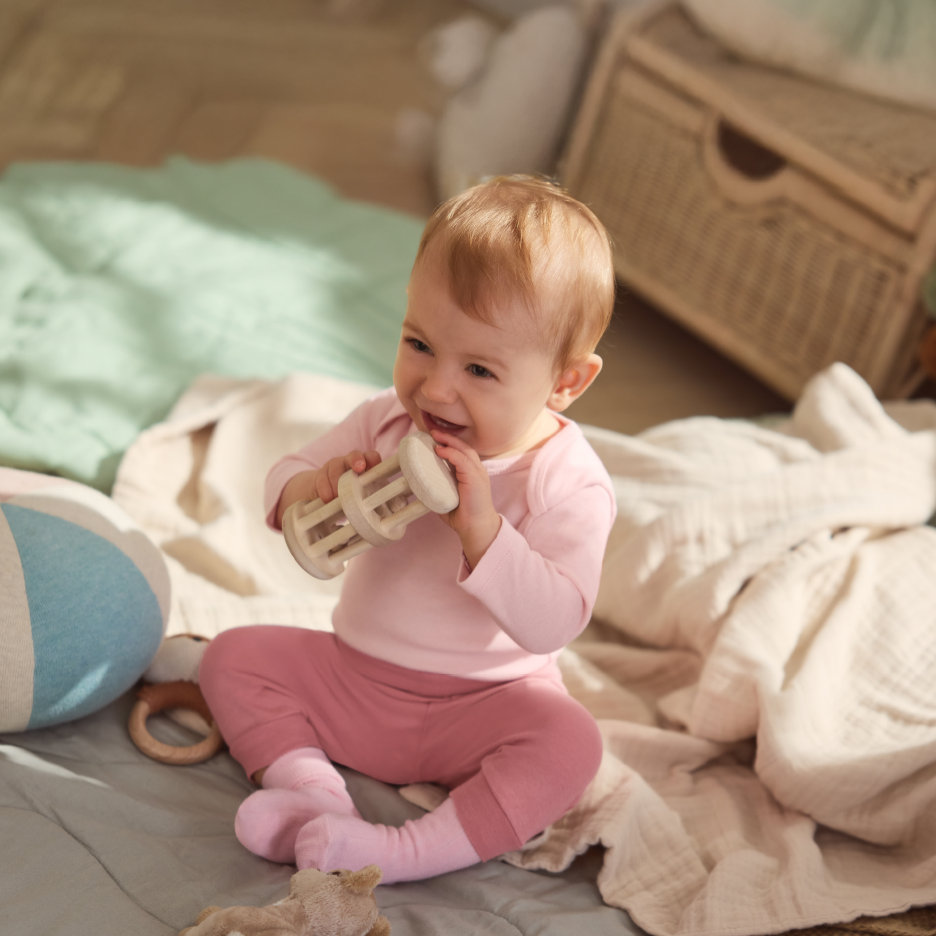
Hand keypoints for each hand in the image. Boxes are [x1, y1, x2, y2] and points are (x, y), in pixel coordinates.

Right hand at [275, 449, 381, 527]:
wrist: (326, 496)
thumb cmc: (354, 498)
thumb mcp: (365, 498)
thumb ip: (375, 502)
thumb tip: (391, 516)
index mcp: (366, 467)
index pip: (371, 457)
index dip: (373, 459)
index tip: (375, 464)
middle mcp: (350, 463)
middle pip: (354, 455)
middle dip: (356, 460)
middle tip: (359, 469)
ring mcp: (334, 467)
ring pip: (335, 467)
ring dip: (338, 482)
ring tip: (339, 498)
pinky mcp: (320, 475)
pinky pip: (321, 479)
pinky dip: (325, 490)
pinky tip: (328, 500)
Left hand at [429, 430, 500, 568]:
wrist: (476, 528)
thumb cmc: (463, 515)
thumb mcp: (447, 497)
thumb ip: (438, 489)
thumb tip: (420, 485)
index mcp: (471, 473)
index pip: (461, 452)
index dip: (449, 444)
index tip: (434, 439)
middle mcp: (476, 470)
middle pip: (463, 447)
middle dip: (448, 438)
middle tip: (432, 432)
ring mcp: (478, 473)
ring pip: (464, 450)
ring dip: (449, 441)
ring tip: (435, 436)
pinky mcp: (476, 479)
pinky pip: (463, 461)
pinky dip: (452, 454)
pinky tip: (440, 450)